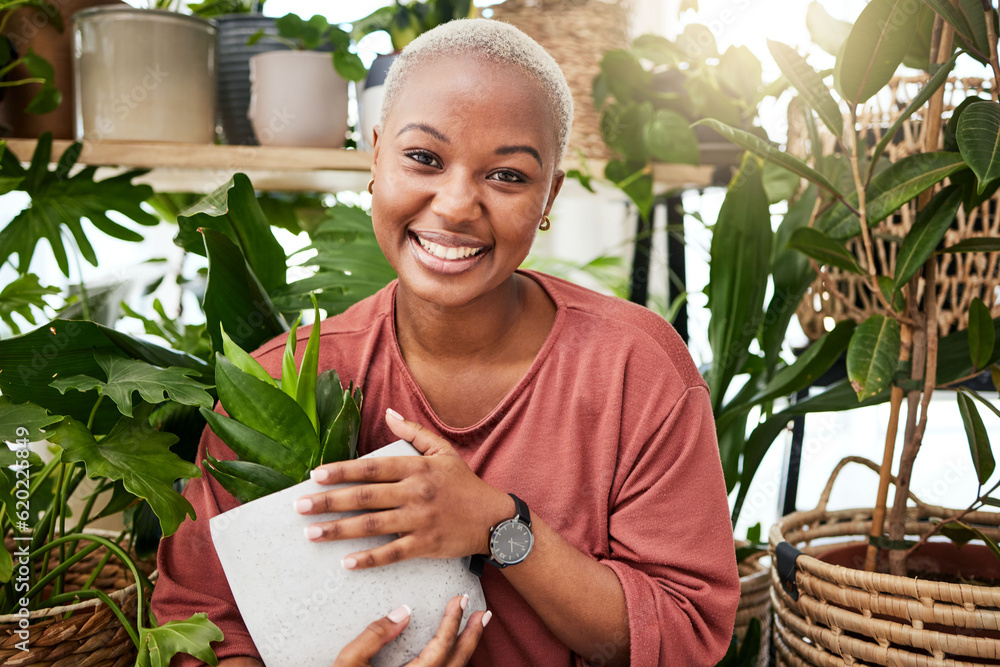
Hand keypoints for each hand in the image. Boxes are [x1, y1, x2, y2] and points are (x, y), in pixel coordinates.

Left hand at [295, 409, 511, 568]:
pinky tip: (346, 562)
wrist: (494, 519)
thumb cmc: (465, 484)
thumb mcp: (443, 451)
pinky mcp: (425, 545)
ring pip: (372, 526)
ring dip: (338, 530)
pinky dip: (368, 559)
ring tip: (311, 533)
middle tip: (300, 506)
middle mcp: (415, 492)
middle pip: (364, 497)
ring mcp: (420, 520)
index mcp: (417, 468)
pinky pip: (392, 553)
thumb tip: (387, 412)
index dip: (342, 471)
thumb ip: (414, 432)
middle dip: (328, 501)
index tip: (315, 474)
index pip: (372, 468)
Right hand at [333, 594, 490, 666]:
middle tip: (481, 614)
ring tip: (473, 630)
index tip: (459, 600)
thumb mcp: (349, 663)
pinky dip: (453, 664)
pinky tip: (454, 655)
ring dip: (466, 651)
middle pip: (456, 663)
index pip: (440, 647)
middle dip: (471, 637)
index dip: (452, 621)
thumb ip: (375, 636)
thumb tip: (403, 612)